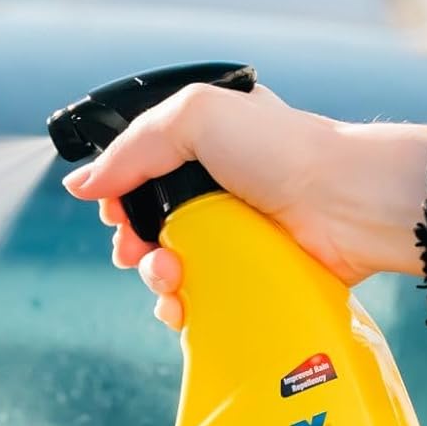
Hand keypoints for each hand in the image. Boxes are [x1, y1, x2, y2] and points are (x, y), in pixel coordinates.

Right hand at [61, 83, 426, 329]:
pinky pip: (200, 300)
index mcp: (204, 145)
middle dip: (131, 243)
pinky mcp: (248, 279)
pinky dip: (182, 308)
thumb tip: (80, 185)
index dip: (118, 197)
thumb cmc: (284, 150)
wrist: (346, 203)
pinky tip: (182, 306)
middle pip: (148, 226)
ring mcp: (233, 237)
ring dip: (155, 278)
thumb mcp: (195, 117)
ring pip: (169, 268)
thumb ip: (132, 147)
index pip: (141, 174)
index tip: (113, 213)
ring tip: (168, 278)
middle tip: (133, 251)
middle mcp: (216, 191)